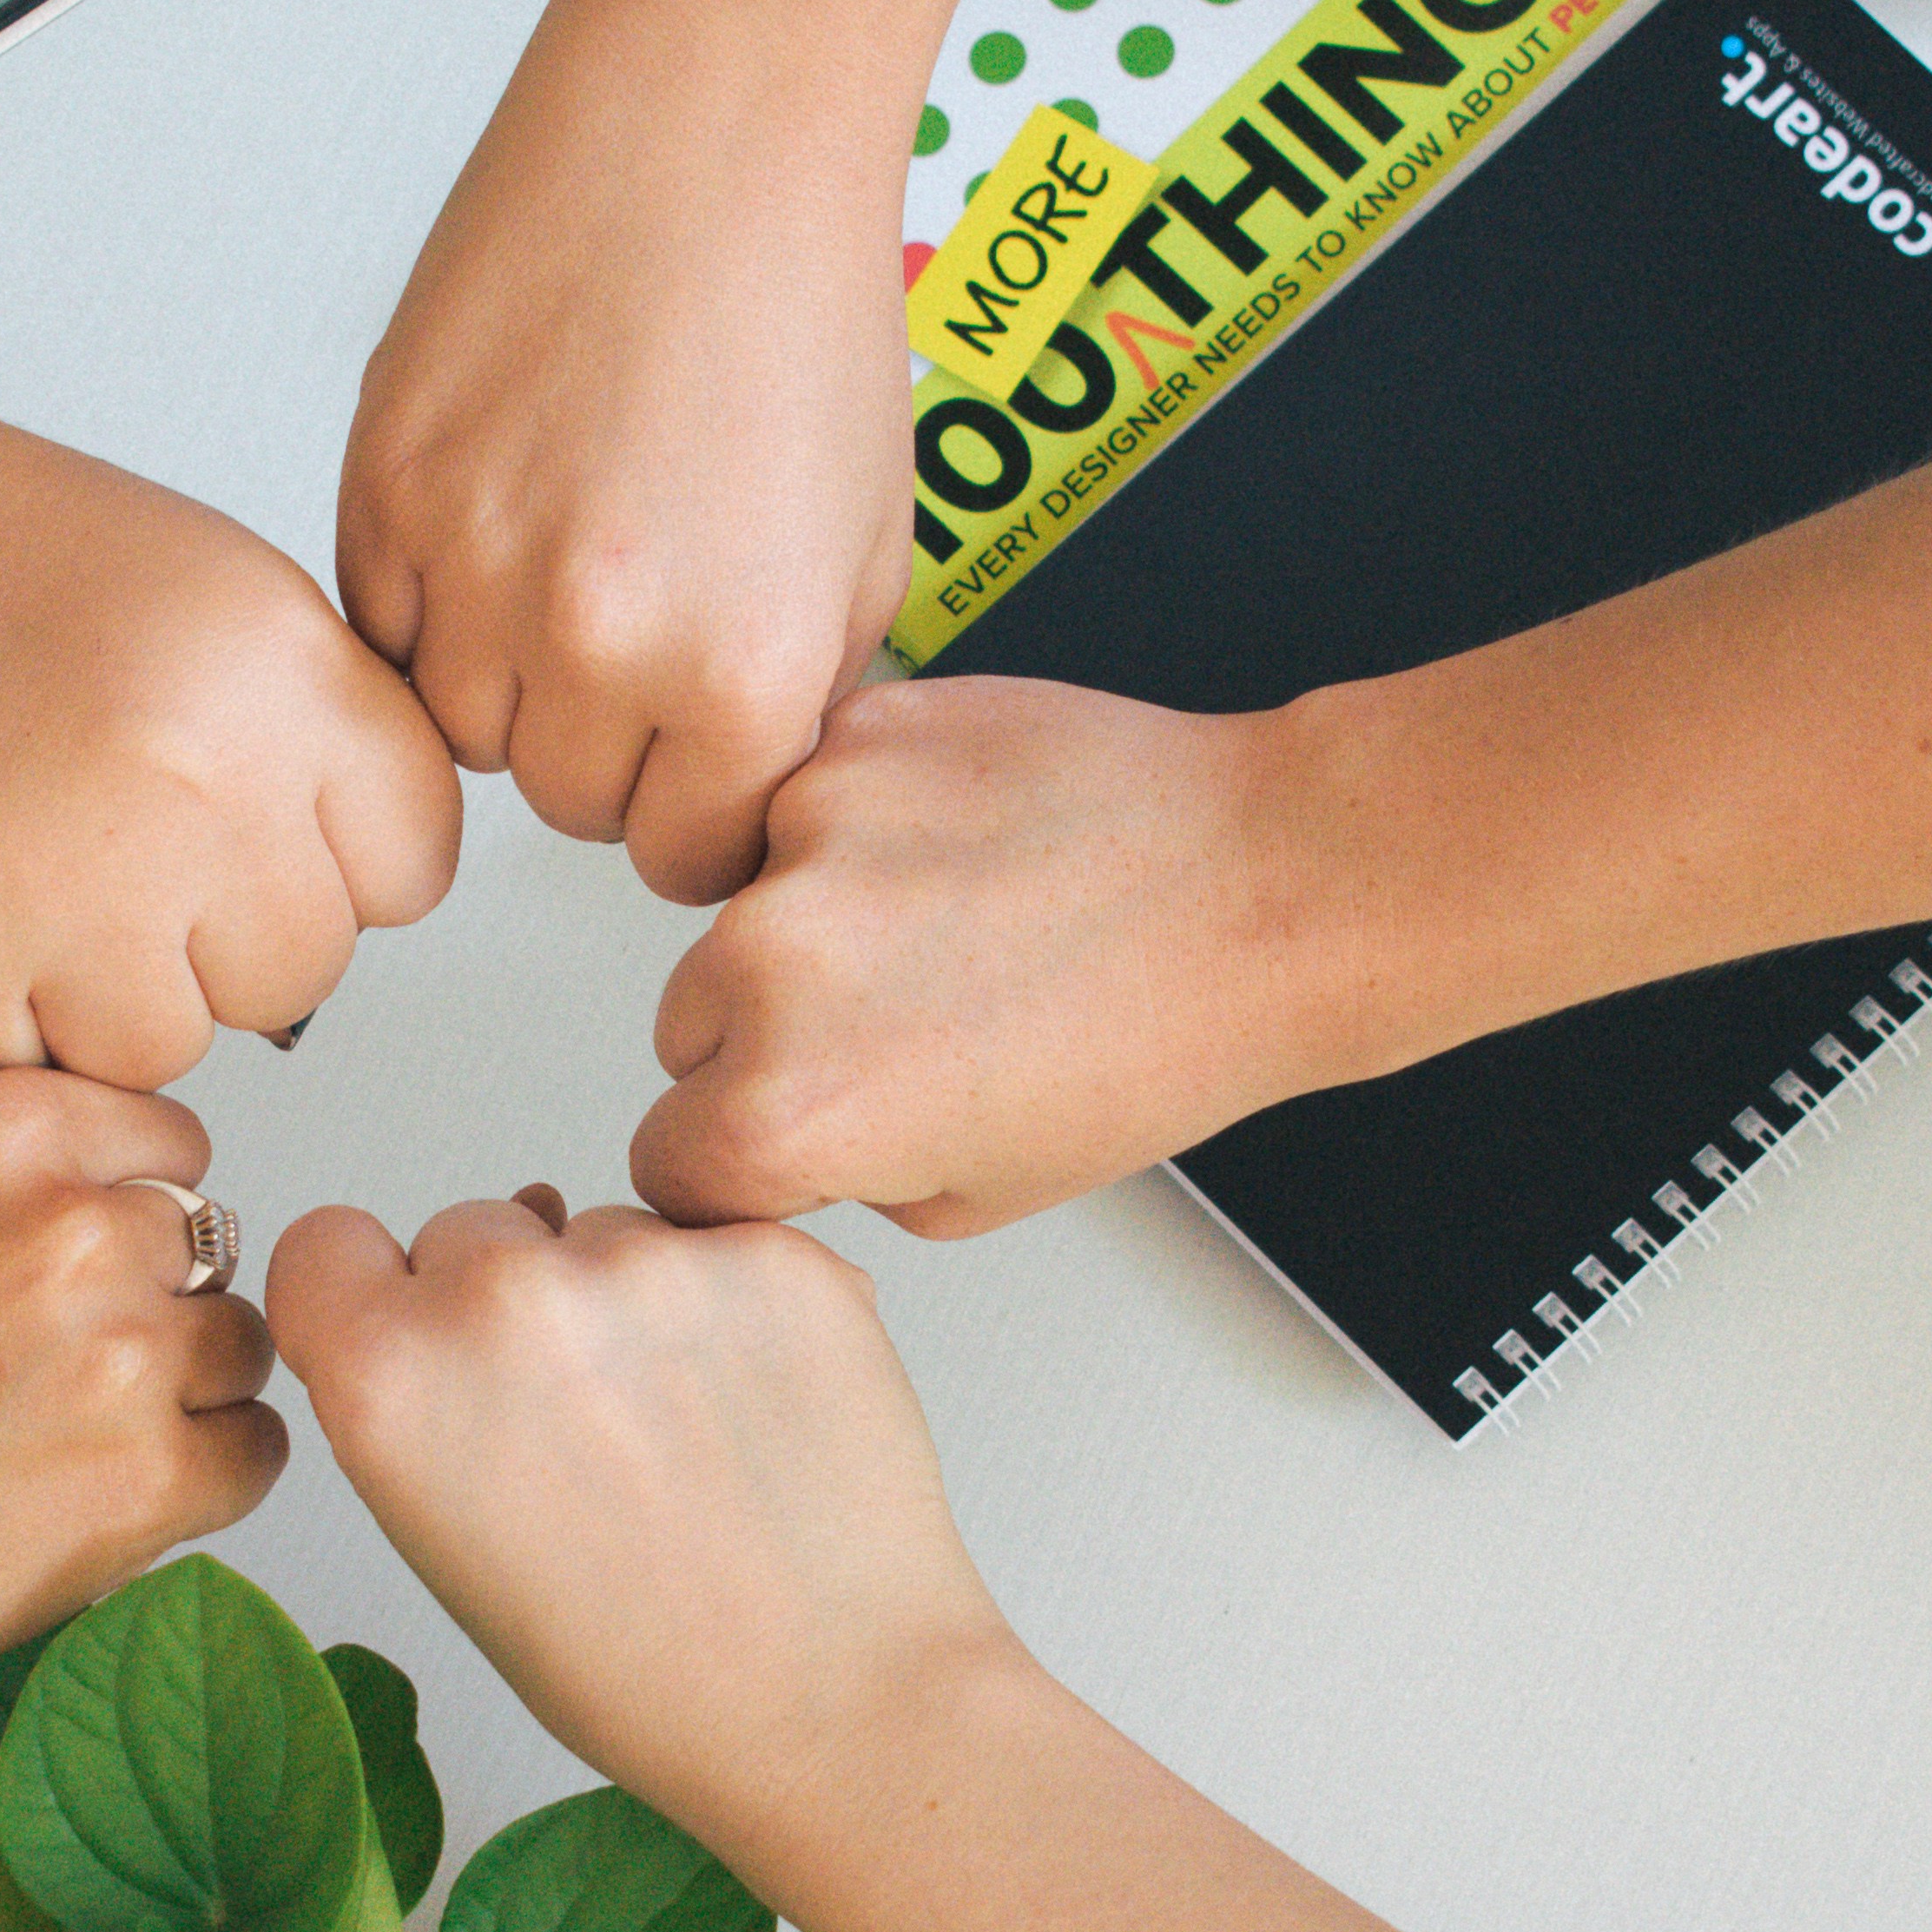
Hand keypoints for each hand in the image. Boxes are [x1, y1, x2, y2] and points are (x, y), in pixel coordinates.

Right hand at [0, 377, 462, 1088]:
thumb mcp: (206, 589)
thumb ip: (309, 736)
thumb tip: (367, 884)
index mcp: (275, 673)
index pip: (411, 863)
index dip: (336, 859)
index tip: (260, 830)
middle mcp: (188, 785)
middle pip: (298, 974)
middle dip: (218, 937)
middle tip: (114, 847)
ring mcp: (62, 892)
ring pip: (167, 1050)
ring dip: (99, 994)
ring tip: (19, 871)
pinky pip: (22, 1075)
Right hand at [0, 1072, 285, 1716]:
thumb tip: (100, 1173)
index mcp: (7, 1133)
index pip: (175, 1145)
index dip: (137, 1214)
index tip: (90, 1268)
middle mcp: (77, 1228)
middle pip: (214, 1251)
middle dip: (158, 1307)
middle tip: (63, 1372)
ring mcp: (123, 1354)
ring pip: (245, 1349)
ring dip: (188, 1394)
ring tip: (77, 1436)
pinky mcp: (149, 1476)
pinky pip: (254, 1451)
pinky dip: (203, 1478)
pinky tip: (107, 1491)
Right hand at [265, 1188, 1009, 1841]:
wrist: (837, 1705)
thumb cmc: (645, 1674)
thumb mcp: (450, 1555)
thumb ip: (412, 1407)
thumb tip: (440, 1302)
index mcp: (393, 1379)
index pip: (328, 1246)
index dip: (374, 1294)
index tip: (417, 1338)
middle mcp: (504, 1298)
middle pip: (468, 1230)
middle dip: (507, 1305)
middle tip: (581, 1427)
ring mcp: (646, 1260)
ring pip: (600, 1230)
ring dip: (627, 1301)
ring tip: (687, 1435)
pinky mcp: (772, 1252)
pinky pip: (716, 1239)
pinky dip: (733, 1303)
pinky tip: (760, 1411)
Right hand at [340, 0, 910, 905]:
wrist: (712, 120)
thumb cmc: (802, 298)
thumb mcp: (867, 547)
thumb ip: (797, 697)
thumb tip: (735, 791)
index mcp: (739, 671)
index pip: (687, 854)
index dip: (697, 802)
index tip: (698, 751)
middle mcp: (597, 638)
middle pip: (567, 805)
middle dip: (608, 741)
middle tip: (640, 625)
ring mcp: (473, 563)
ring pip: (462, 731)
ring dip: (511, 680)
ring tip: (572, 559)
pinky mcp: (383, 483)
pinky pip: (385, 628)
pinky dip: (434, 602)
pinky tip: (507, 511)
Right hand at [637, 674, 1387, 1233]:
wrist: (1264, 885)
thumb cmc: (1157, 1041)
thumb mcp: (973, 1195)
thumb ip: (835, 1173)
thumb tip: (775, 1134)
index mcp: (788, 1108)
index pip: (667, 1158)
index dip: (738, 1162)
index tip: (797, 1140)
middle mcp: (770, 964)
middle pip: (687, 1025)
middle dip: (766, 1038)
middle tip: (908, 1029)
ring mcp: (807, 833)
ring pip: (741, 904)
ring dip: (813, 924)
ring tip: (956, 931)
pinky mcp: (854, 735)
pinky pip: (807, 800)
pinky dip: (865, 828)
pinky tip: (965, 853)